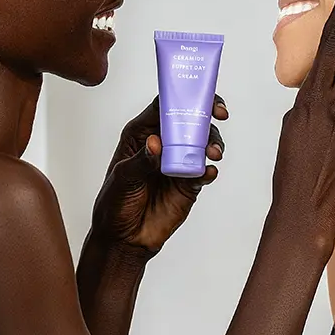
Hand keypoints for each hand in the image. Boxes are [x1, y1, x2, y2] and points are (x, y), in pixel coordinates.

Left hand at [88, 95, 227, 257]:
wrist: (125, 239)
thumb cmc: (114, 204)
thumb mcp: (123, 179)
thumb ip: (140, 161)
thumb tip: (156, 142)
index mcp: (142, 134)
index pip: (165, 105)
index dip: (184, 96)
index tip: (199, 96)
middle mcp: (163, 144)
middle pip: (190, 119)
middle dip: (208, 114)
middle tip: (219, 115)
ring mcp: (178, 162)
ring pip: (202, 143)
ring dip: (212, 143)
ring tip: (212, 153)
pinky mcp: (189, 183)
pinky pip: (203, 171)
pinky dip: (209, 169)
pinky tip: (208, 172)